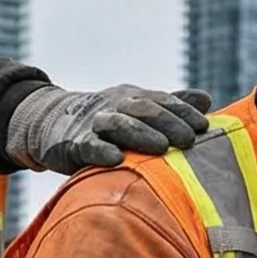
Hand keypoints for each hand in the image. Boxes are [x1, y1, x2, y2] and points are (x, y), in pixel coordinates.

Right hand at [6, 84, 211, 172]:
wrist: (51, 122)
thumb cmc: (106, 122)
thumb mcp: (136, 110)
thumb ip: (170, 106)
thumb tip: (205, 99)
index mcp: (134, 98)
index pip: (163, 100)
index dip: (183, 112)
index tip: (204, 125)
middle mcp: (116, 106)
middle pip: (144, 110)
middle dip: (169, 123)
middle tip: (189, 139)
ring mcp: (94, 123)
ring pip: (119, 124)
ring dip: (141, 134)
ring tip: (163, 147)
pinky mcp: (73, 143)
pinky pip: (88, 146)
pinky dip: (101, 151)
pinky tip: (116, 159)